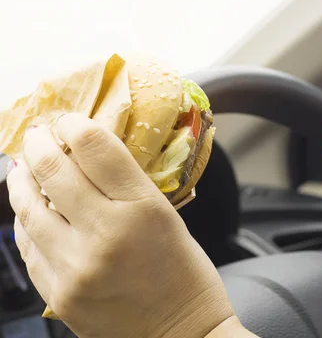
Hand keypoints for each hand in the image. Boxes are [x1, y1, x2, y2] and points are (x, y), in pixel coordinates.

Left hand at [6, 114, 235, 337]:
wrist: (183, 333)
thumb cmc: (184, 271)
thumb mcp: (166, 216)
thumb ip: (125, 184)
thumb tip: (82, 153)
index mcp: (144, 209)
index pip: (95, 148)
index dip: (74, 125)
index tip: (68, 121)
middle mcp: (107, 234)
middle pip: (54, 170)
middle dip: (39, 143)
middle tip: (37, 135)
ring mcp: (77, 267)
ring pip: (28, 208)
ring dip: (21, 179)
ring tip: (23, 167)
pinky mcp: (59, 295)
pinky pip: (29, 247)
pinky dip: (26, 222)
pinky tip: (30, 209)